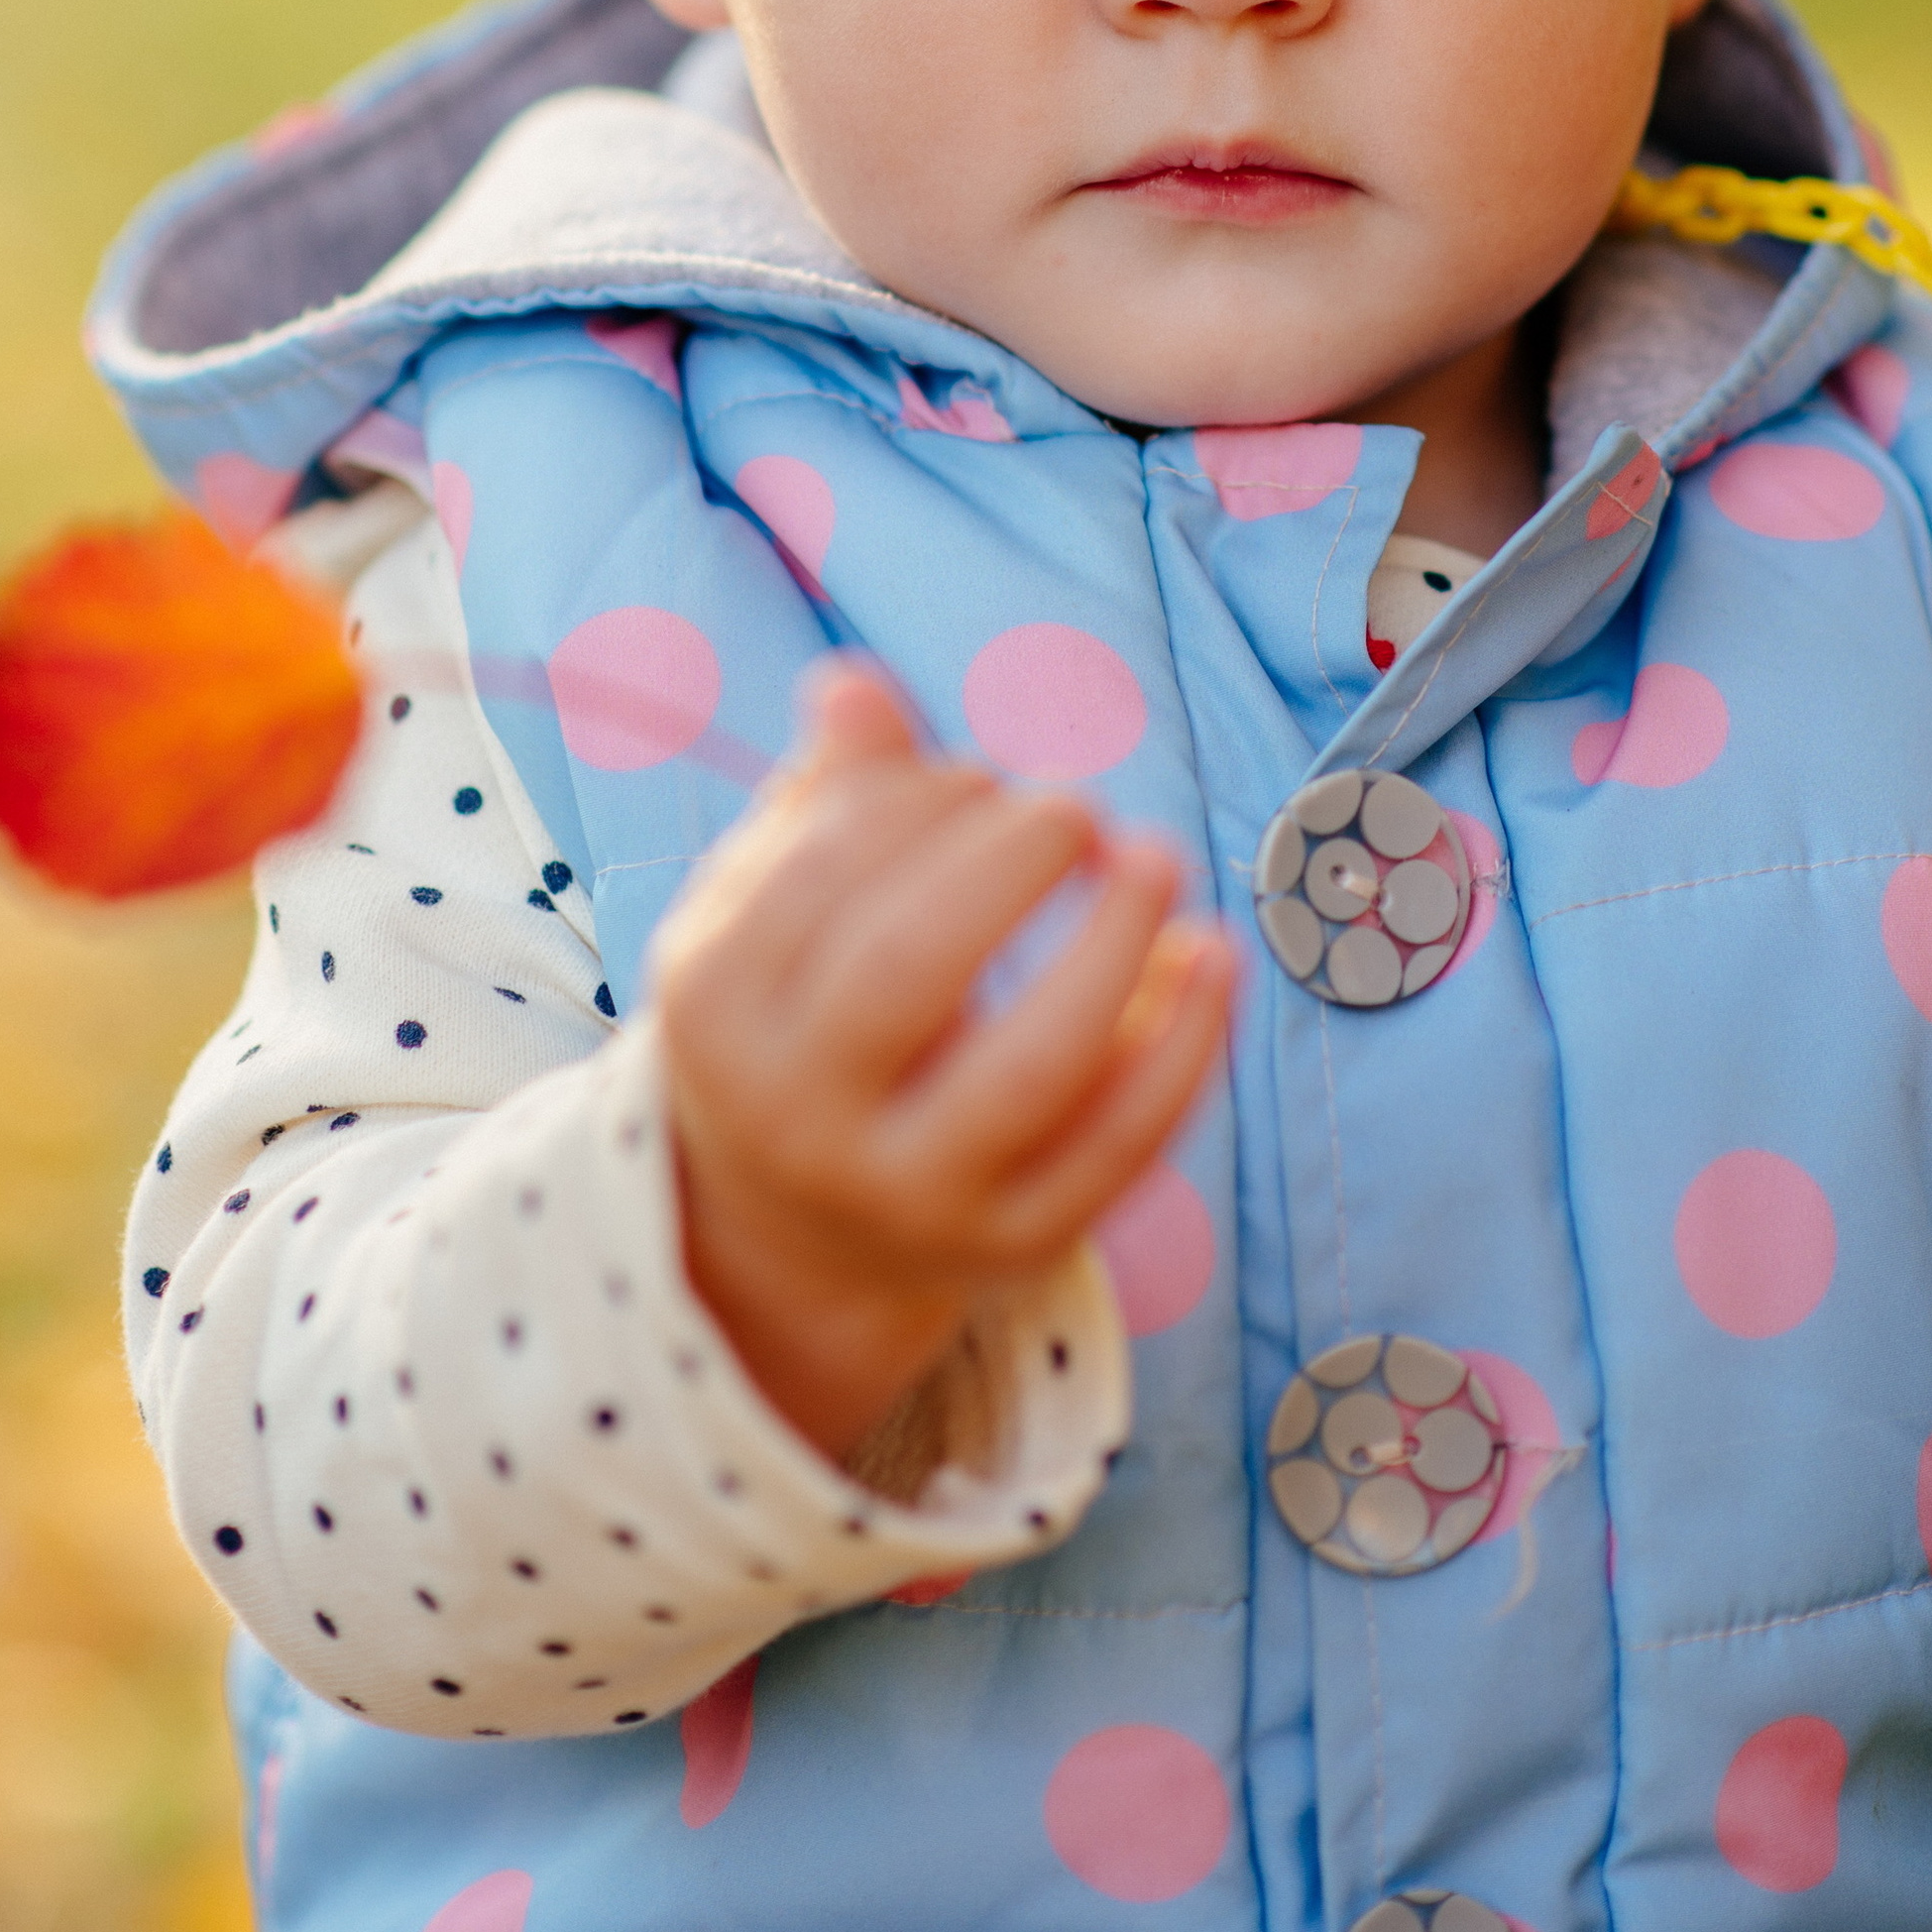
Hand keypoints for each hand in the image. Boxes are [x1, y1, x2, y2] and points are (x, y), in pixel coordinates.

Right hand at [654, 658, 1233, 1465]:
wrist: (797, 1225)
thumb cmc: (801, 1008)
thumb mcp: (775, 907)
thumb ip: (827, 795)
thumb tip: (854, 688)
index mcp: (719, 1007)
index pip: (823, 872)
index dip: (921, 798)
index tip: (979, 774)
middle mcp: (800, 1115)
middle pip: (910, 969)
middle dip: (1008, 859)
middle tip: (1073, 807)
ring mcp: (912, 1194)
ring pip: (1031, 1070)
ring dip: (1112, 945)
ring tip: (1157, 858)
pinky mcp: (1016, 1242)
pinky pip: (1119, 1146)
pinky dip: (1183, 1044)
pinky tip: (1212, 952)